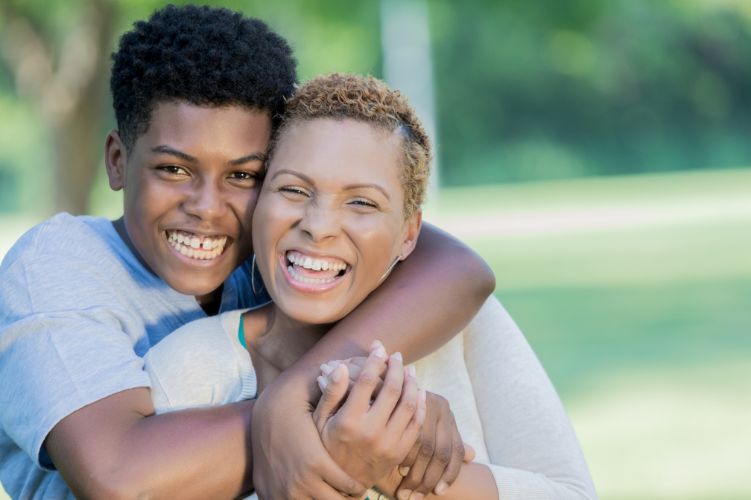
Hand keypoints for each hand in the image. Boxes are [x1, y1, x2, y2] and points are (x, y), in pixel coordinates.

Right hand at [250, 373, 365, 498]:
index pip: (351, 486)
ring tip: (338, 495)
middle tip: (353, 492)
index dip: (358, 486)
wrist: (256, 428)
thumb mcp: (314, 412)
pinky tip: (318, 494)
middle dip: (347, 498)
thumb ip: (338, 400)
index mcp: (317, 462)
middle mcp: (303, 482)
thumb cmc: (293, 416)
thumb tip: (349, 368)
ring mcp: (288, 495)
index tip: (362, 482)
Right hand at [313, 342, 425, 488]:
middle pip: (391, 389)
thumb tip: (340, 366)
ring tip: (409, 369)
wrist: (344, 483)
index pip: (366, 382)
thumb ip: (331, 394)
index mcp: (348, 422)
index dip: (374, 360)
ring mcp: (388, 444)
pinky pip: (416, 423)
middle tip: (396, 355)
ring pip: (408, 404)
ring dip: (411, 382)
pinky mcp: (400, 452)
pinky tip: (418, 391)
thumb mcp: (320, 422)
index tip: (378, 347)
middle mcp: (370, 432)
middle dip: (396, 367)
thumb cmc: (328, 446)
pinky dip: (420, 403)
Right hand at [395, 392, 465, 498]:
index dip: (450, 474)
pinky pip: (411, 438)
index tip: (439, 493)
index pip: (456, 450)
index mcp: (448, 416)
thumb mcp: (428, 425)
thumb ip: (446, 440)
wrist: (383, 385)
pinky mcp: (410, 403)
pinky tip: (398, 469)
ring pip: (427, 449)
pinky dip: (406, 457)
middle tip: (416, 497)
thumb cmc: (403, 411)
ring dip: (416, 474)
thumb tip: (472, 456)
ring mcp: (427, 404)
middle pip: (442, 453)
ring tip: (405, 490)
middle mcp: (442, 408)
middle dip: (430, 479)